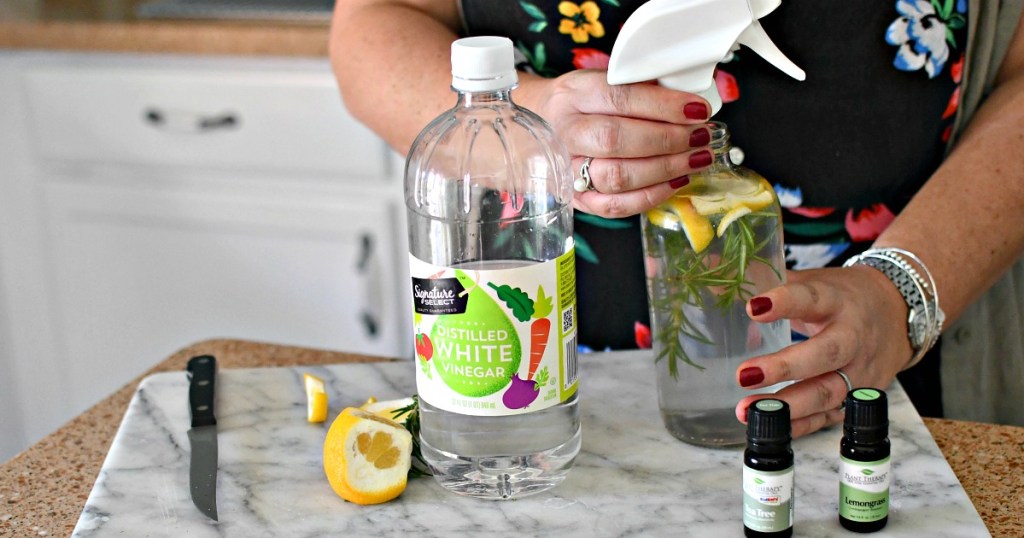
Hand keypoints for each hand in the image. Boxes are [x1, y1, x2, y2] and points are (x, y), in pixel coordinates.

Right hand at [518, 70, 714, 217]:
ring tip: (696, 159)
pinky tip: (675, 182)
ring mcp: (566, 168)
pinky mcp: (575, 198)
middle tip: (700, 137)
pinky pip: (613, 206)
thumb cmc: (583, 103)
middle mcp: (565, 131)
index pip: (620, 98)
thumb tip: (691, 105)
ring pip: (616, 176)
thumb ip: (641, 89)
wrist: (541, 126)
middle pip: (615, 139)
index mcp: (574, 93)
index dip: (664, 106)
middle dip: (668, 140)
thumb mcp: (604, 81)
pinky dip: (649, 197)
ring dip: (665, 170)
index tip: (697, 110)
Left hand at [733, 265, 912, 437]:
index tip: (752, 307)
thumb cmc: (842, 296)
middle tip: (744, 374)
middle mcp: (854, 336)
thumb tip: (711, 267)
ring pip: (830, 392)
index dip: (785, 302)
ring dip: (788, 406)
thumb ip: (765, 277)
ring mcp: (861, 370)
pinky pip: (830, 416)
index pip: (813, 298)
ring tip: (746, 410)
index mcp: (838, 300)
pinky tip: (769, 426)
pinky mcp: (859, 396)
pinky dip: (801, 424)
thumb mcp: (812, 280)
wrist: (899, 313)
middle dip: (785, 367)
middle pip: (826, 353)